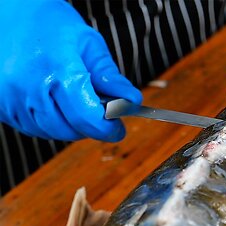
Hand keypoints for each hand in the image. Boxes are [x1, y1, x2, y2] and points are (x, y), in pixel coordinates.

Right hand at [0, 0, 141, 141]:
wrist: (8, 11)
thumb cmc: (51, 23)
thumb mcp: (89, 44)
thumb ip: (111, 77)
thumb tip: (131, 101)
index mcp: (57, 68)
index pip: (86, 116)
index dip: (107, 129)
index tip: (118, 130)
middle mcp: (28, 86)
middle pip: (69, 129)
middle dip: (91, 127)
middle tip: (101, 114)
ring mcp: (10, 98)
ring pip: (50, 132)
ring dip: (70, 126)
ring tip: (77, 103)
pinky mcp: (0, 105)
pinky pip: (31, 127)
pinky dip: (49, 122)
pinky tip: (55, 103)